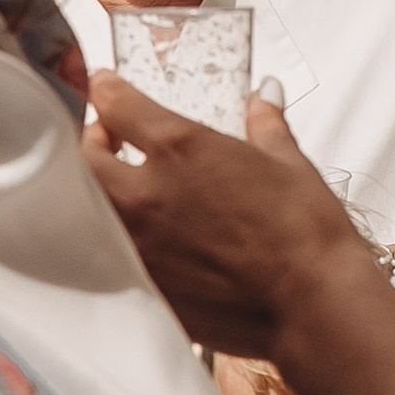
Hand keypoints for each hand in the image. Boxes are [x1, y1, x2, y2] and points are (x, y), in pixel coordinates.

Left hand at [84, 73, 394, 364]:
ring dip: (96, 193)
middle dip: (90, 141)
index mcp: (179, 148)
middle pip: (83, 156)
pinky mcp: (143, 286)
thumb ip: (266, 126)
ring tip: (120, 190)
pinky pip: (109, 256)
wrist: (312, 306)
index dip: (106, 89)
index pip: (115, 103)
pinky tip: (139, 242)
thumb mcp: (290, 165)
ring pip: (87, 208)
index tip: (107, 88)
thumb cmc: (306, 236)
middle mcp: (145, 195)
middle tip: (107, 139)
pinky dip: (115, 241)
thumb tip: (265, 100)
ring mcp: (138, 245)